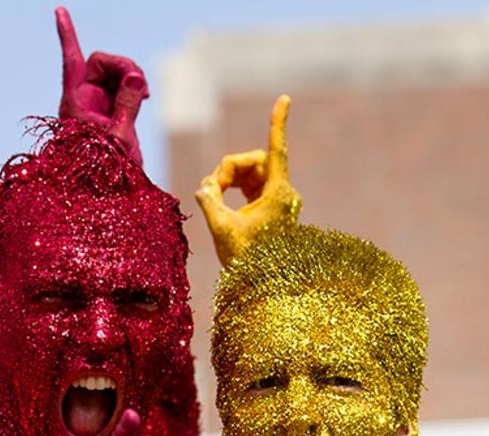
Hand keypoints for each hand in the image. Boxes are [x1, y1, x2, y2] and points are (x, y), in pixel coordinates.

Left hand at [56, 7, 148, 164]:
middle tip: (142, 89)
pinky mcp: (110, 113)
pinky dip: (135, 88)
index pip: (72, 61)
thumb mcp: (119, 137)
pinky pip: (123, 88)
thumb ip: (127, 103)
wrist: (105, 195)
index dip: (67, 36)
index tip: (59, 11)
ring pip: (115, 74)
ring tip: (144, 97)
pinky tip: (144, 95)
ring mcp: (97, 106)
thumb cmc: (105, 172)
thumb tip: (135, 76)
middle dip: (123, 67)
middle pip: (101, 63)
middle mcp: (84, 100)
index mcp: (76, 104)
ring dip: (132, 79)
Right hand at [196, 95, 301, 265]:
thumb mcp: (222, 229)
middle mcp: (283, 193)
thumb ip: (210, 201)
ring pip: (250, 172)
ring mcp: (278, 199)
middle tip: (210, 188)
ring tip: (211, 197)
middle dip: (229, 169)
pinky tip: (218, 194)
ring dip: (228, 179)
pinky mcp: (270, 207)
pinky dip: (233, 187)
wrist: (261, 285)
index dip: (278, 122)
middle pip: (253, 161)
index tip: (285, 97)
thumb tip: (204, 186)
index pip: (276, 149)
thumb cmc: (245, 260)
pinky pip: (250, 184)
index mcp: (279, 194)